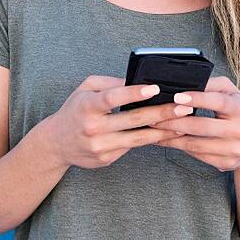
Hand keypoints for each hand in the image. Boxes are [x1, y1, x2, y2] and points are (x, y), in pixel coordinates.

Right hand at [44, 75, 193, 168]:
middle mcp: (93, 127)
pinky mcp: (106, 159)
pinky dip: (150, 140)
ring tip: (182, 124)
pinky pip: (132, 147)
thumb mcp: (86, 89)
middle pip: (132, 119)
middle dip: (161, 112)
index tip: (155, 88)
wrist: (56, 143)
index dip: (134, 93)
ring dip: (162, 130)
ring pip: (137, 138)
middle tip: (183, 107)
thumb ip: (110, 83)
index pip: (112, 98)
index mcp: (87, 105)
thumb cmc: (75, 110)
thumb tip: (138, 80)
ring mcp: (100, 146)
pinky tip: (165, 134)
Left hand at [149, 76, 239, 171]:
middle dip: (173, 121)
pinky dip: (179, 147)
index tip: (177, 96)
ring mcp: (233, 149)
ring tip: (154, 128)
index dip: (197, 99)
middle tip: (153, 115)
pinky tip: (166, 140)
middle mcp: (239, 131)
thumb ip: (212, 85)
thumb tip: (187, 81)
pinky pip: (197, 155)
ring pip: (195, 144)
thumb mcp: (232, 93)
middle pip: (201, 127)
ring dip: (171, 136)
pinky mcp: (226, 163)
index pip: (218, 102)